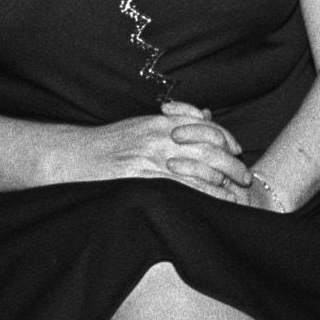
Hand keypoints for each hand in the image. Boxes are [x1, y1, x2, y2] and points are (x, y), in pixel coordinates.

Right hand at [67, 98, 253, 200]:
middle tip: (245, 176)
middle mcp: (160, 138)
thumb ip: (175, 120)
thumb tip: (206, 116)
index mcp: (161, 122)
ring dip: (221, 183)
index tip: (236, 149)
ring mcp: (153, 161)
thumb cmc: (108, 143)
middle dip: (231, 164)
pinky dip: (202, 196)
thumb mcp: (143, 124)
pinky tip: (213, 203)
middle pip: (208, 148)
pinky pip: (181, 189)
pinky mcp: (144, 181)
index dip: (225, 138)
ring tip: (236, 194)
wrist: (74, 156)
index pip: (205, 126)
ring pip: (199, 170)